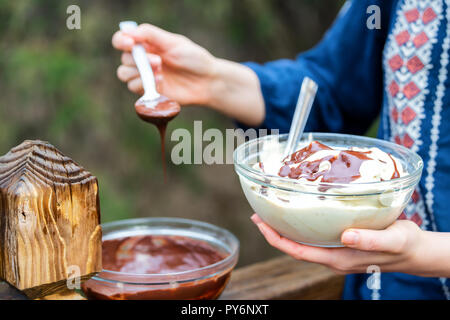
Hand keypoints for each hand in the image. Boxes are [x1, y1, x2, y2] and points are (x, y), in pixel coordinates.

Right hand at [112, 23, 264, 125]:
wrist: (206, 81)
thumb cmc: (193, 59)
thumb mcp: (173, 42)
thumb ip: (150, 35)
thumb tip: (128, 31)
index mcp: (148, 44)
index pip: (122, 39)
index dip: (120, 40)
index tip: (130, 43)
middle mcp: (143, 59)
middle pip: (124, 58)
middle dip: (139, 60)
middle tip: (159, 62)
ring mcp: (145, 75)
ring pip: (124, 74)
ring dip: (139, 72)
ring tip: (160, 72)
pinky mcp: (148, 91)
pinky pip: (133, 87)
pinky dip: (144, 84)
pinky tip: (161, 82)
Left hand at [251, 213, 449, 276]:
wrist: (413, 251)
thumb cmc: (403, 245)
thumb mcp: (391, 240)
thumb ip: (370, 240)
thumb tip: (346, 236)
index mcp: (338, 258)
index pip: (298, 251)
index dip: (276, 239)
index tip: (260, 223)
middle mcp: (332, 256)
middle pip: (294, 247)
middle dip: (274, 232)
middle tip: (258, 213)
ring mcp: (335, 251)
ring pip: (303, 242)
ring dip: (285, 228)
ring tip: (272, 210)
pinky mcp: (341, 244)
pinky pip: (314, 237)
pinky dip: (301, 226)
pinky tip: (299, 212)